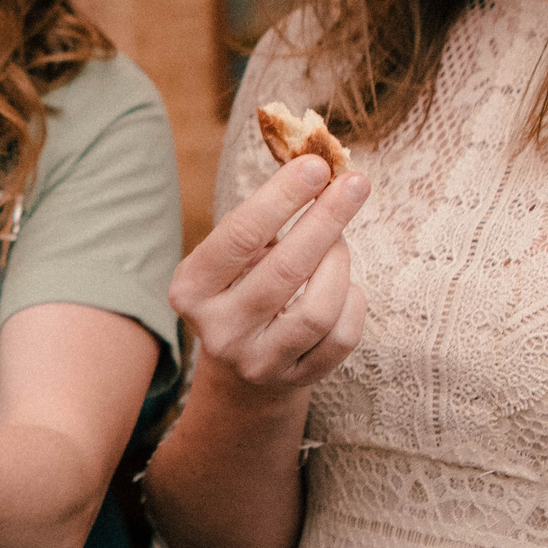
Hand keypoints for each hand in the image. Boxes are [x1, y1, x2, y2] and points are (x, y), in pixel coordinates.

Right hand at [172, 154, 369, 400]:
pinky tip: (345, 287)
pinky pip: (341, 338)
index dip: (281, 197)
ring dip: (339, 264)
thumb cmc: (241, 289)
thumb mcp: (233, 258)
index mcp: (192, 289)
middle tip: (355, 185)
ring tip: (340, 243)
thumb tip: (316, 170)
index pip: (240, 235)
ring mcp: (257, 362)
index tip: (316, 166)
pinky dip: (353, 302)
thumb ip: (262, 221)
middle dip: (326, 219)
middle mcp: (219, 330)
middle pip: (285, 270)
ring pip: (317, 309)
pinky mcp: (294, 381)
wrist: (241, 370)